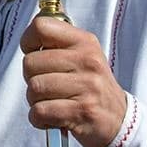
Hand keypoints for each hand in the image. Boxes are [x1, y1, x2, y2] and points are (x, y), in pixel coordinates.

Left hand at [20, 15, 125, 146]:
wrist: (118, 119)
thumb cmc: (90, 86)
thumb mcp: (82, 56)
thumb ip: (57, 43)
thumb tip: (31, 33)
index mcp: (84, 42)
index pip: (42, 27)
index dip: (28, 41)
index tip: (34, 53)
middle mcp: (87, 61)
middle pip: (31, 62)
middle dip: (31, 78)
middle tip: (46, 86)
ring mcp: (87, 86)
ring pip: (34, 88)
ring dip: (35, 100)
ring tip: (51, 102)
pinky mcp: (81, 111)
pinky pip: (40, 111)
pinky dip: (39, 119)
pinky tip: (51, 118)